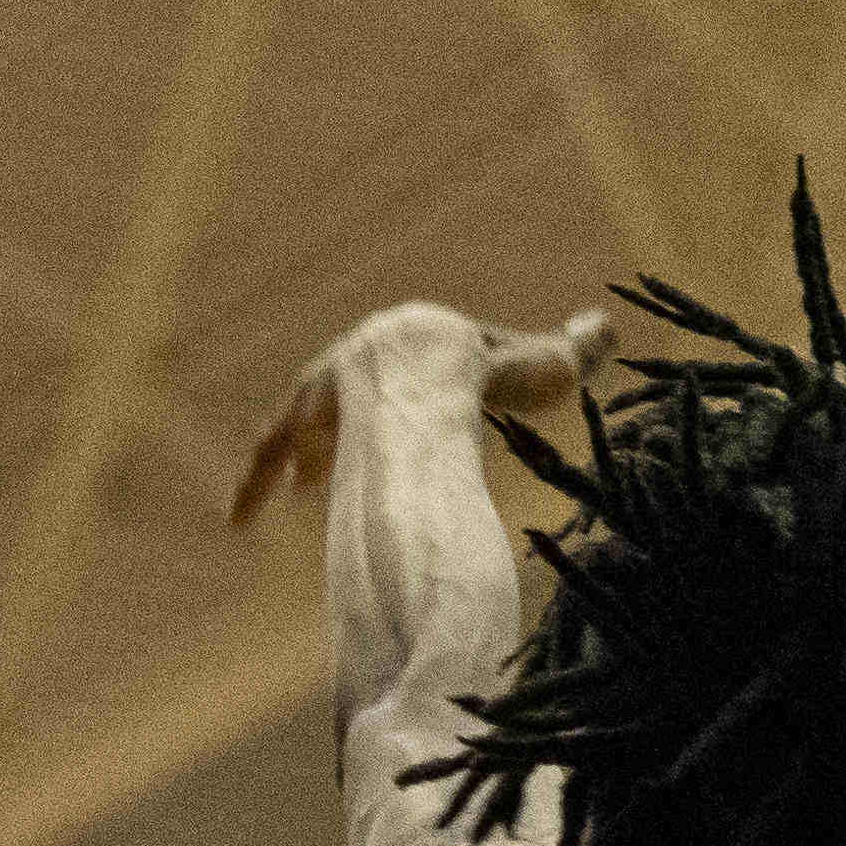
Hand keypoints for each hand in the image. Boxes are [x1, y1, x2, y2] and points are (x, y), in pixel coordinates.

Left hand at [234, 303, 611, 526]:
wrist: (434, 378)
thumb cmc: (491, 376)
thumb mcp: (540, 368)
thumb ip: (569, 352)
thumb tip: (608, 325)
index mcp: (414, 335)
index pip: (416, 365)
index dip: (422, 392)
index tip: (428, 416)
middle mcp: (361, 353)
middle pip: (357, 394)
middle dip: (354, 424)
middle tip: (355, 459)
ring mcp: (325, 382)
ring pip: (309, 424)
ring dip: (307, 454)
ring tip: (302, 490)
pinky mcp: (299, 413)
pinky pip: (270, 450)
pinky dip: (255, 482)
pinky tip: (237, 519)